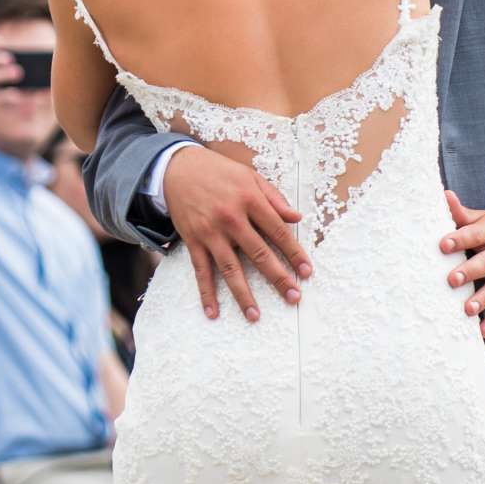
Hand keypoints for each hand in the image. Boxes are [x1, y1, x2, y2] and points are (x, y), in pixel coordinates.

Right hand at [164, 146, 311, 322]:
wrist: (178, 168)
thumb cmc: (219, 172)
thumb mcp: (250, 176)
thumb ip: (274, 198)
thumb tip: (297, 218)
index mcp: (250, 199)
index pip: (278, 231)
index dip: (294, 253)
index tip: (306, 272)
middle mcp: (231, 218)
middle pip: (259, 253)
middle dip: (278, 278)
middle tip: (293, 297)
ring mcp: (210, 232)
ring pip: (230, 269)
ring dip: (243, 294)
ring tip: (255, 315)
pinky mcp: (193, 240)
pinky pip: (201, 271)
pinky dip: (206, 293)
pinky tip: (213, 312)